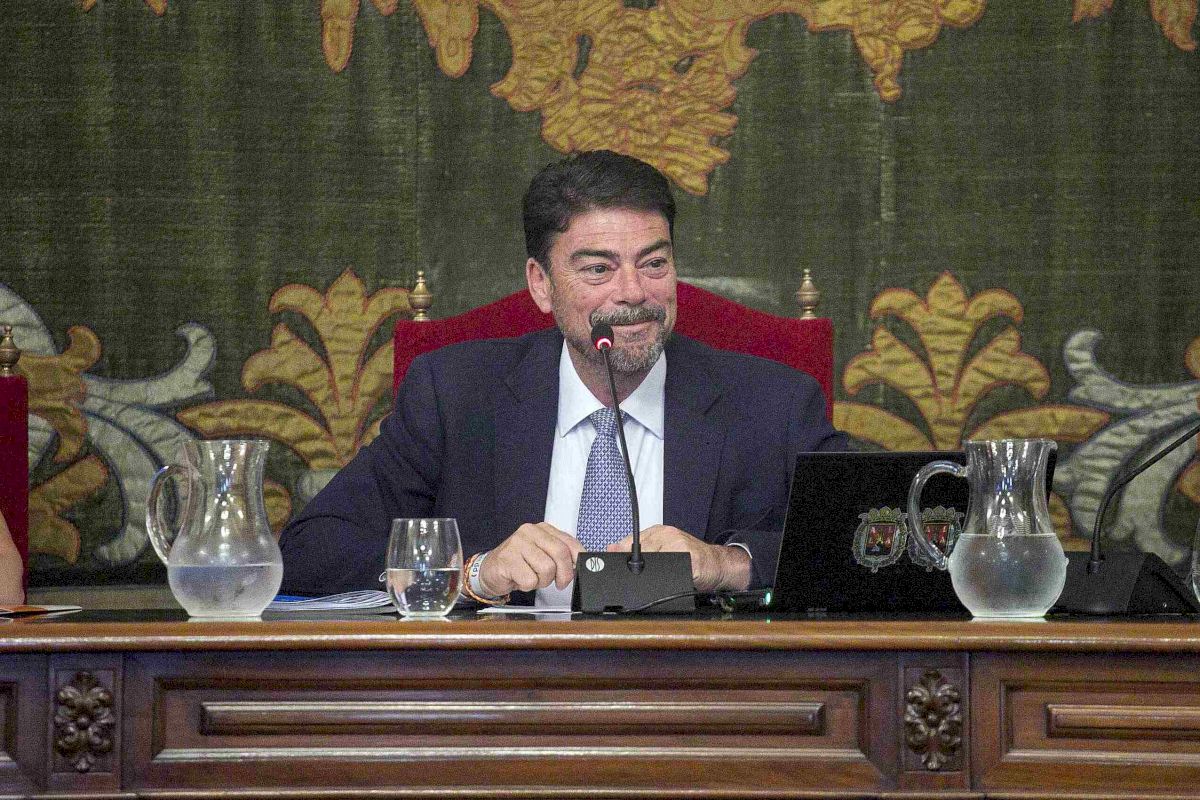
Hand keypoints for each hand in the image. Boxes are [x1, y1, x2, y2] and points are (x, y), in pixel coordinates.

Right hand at [478, 522, 582, 595]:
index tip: (578, 570)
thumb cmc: (520, 564)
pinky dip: (528, 586)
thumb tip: (580, 563)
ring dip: (542, 581)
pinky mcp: (508, 559)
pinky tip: (520, 580)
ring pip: (546, 568)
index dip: (578, 558)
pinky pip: (530, 579)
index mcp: (542, 529)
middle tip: (559, 583)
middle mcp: (530, 532)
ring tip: (533, 578)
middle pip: (560, 553)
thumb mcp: (543, 555)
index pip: (569, 541)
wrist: (490, 570)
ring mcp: (517, 544)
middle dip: (564, 574)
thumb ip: (561, 555)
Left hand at [606, 525, 750, 591]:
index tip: (613, 566)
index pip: (631, 541)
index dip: (621, 556)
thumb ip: (637, 548)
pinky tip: (666, 584)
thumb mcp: (662, 548)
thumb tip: (610, 548)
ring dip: (648, 577)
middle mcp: (668, 535)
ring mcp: (680, 546)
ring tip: (650, 583)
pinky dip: (665, 581)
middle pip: (639, 553)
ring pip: (653, 563)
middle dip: (634, 569)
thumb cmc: (690, 558)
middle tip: (634, 580)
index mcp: (659, 531)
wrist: (718, 564)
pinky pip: (672, 573)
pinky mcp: (691, 560)